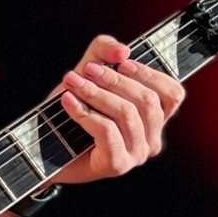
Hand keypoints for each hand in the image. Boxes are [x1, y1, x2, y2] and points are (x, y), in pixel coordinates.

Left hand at [57, 35, 185, 181]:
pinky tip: (68, 102)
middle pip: (147, 101)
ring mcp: (136, 154)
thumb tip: (123, 51)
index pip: (172, 94)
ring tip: (72, 82)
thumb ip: (105, 52)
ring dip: (96, 93)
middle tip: (87, 70)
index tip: (122, 63)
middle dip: (114, 80)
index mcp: (154, 119)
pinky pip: (107, 130)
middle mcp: (151, 139)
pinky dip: (85, 112)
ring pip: (127, 114)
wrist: (45, 147)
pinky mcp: (117, 165)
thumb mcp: (89, 73)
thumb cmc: (72, 110)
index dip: (149, 74)